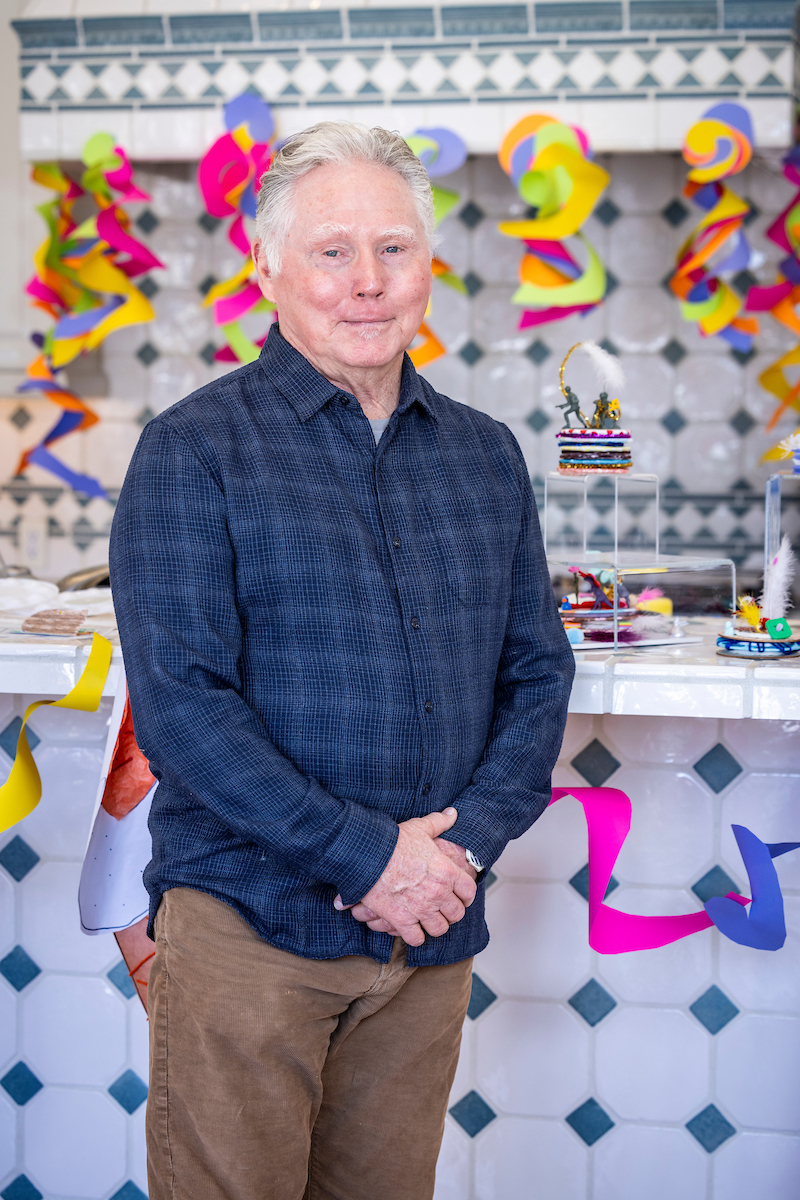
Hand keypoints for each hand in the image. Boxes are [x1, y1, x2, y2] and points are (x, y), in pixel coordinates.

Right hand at [333, 807, 476, 946]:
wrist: (368, 854)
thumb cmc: (393, 841)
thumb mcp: (420, 827)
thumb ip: (439, 822)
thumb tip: (452, 813)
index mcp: (446, 871)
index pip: (469, 892)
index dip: (466, 896)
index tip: (460, 897)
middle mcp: (438, 893)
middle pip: (456, 914)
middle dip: (451, 913)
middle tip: (442, 909)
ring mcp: (421, 908)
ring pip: (439, 929)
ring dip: (434, 925)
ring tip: (428, 920)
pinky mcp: (402, 920)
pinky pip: (416, 939)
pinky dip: (415, 936)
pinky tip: (411, 927)